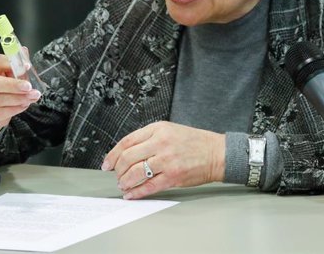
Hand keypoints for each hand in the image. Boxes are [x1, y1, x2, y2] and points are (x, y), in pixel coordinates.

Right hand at [0, 53, 40, 133]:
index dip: (10, 64)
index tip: (26, 66)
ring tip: (32, 96)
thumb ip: (16, 63)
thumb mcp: (7, 73)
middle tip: (28, 86)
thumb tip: (24, 51)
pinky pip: (0, 113)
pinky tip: (24, 104)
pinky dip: (14, 109)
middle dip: (13, 85)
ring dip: (18, 98)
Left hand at [101, 121, 224, 199]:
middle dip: (118, 170)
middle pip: (128, 158)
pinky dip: (136, 192)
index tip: (107, 163)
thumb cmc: (193, 142)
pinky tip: (131, 194)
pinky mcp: (173, 176)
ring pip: (135, 173)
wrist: (216, 153)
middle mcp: (161, 143)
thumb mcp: (169, 130)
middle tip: (116, 175)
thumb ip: (148, 138)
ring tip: (123, 185)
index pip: (127, 141)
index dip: (113, 154)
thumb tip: (126, 153)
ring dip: (125, 182)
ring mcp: (167, 160)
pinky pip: (149, 186)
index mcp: (158, 129)